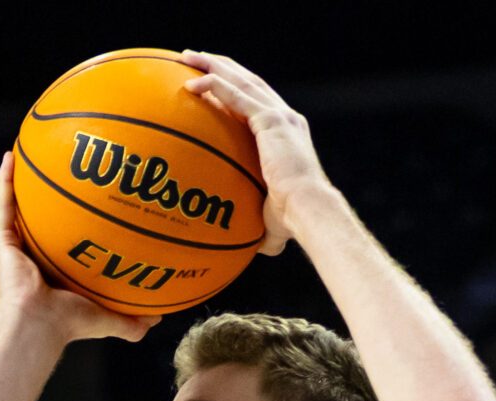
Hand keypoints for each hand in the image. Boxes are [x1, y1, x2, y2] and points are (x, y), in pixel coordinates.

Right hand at [0, 153, 157, 344]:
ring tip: (29, 153)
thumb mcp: (107, 318)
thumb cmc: (68, 325)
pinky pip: (4, 204)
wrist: (37, 324)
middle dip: (47, 200)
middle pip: (40, 222)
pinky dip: (5, 180)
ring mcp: (13, 249)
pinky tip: (12, 156)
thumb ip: (132, 319)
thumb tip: (159, 316)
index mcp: (51, 273)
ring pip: (17, 208)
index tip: (87, 205)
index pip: (62, 245)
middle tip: (64, 171)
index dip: (72, 226)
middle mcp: (30, 259)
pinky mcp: (1, 242)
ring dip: (20, 182)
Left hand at [179, 51, 328, 253]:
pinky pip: (236, 96)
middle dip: (220, 66)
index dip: (233, 88)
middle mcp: (285, 118)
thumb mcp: (271, 219)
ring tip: (186, 57)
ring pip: (241, 80)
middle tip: (192, 59)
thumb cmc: (293, 221)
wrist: (308, 210)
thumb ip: (261, 224)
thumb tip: (252, 248)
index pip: (256, 102)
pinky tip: (192, 84)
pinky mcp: (271, 121)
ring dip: (213, 66)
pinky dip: (215, 86)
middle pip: (247, 81)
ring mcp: (279, 116)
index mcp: (286, 134)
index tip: (209, 81)